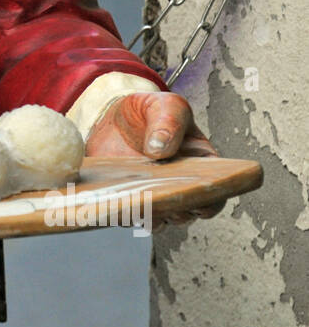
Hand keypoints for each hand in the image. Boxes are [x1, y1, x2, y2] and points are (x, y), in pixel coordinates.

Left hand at [85, 91, 228, 227]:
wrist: (116, 116)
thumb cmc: (152, 112)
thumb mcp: (168, 106)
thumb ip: (169, 123)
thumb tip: (159, 150)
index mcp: (200, 168)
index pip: (213, 195)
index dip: (209, 202)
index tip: (196, 201)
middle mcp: (178, 188)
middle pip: (184, 213)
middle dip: (174, 212)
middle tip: (160, 199)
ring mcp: (151, 196)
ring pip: (155, 220)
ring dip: (147, 216)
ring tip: (136, 204)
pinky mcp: (126, 198)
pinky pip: (126, 214)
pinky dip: (121, 212)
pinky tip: (114, 201)